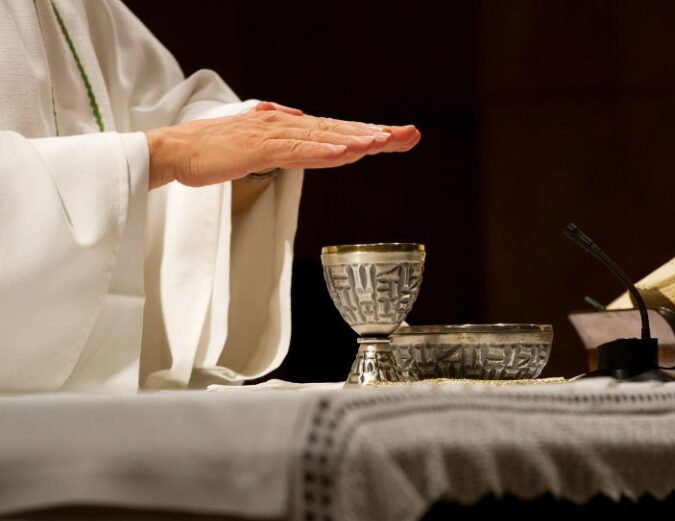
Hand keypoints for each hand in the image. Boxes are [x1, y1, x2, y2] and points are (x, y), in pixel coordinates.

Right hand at [144, 101, 419, 188]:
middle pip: (339, 130)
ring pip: (323, 138)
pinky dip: (322, 152)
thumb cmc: (213, 151)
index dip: (367, 133)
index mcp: (288, 128)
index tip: (397, 138)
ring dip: (356, 140)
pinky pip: (296, 151)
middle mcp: (286, 126)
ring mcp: (273, 135)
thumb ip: (283, 138)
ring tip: (385, 142)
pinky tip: (344, 153)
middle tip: (410, 135)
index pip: (336, 130)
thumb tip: (306, 128)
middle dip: (377, 134)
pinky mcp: (258, 149)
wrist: (176, 151)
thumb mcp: (256, 145)